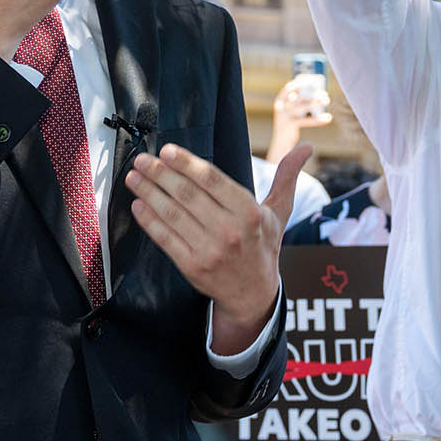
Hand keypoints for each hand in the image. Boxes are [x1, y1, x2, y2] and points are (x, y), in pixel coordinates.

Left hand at [127, 141, 311, 353]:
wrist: (254, 294)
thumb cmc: (263, 245)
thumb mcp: (279, 211)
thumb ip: (287, 176)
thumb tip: (306, 146)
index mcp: (250, 212)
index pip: (212, 180)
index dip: (187, 163)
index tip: (166, 150)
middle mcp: (230, 231)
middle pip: (188, 195)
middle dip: (160, 174)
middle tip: (142, 160)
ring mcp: (209, 251)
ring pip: (173, 215)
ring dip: (149, 193)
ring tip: (134, 178)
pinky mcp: (192, 267)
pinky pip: (166, 239)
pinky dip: (149, 221)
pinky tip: (138, 206)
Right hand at [267, 74, 332, 162]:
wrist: (280, 142)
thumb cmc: (289, 123)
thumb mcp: (292, 112)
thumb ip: (300, 103)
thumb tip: (317, 94)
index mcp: (280, 101)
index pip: (288, 88)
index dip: (299, 83)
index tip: (310, 80)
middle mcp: (281, 107)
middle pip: (298, 96)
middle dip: (311, 92)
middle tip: (324, 92)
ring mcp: (285, 116)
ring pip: (303, 106)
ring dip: (316, 102)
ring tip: (327, 100)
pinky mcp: (290, 125)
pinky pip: (307, 120)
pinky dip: (318, 119)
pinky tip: (328, 118)